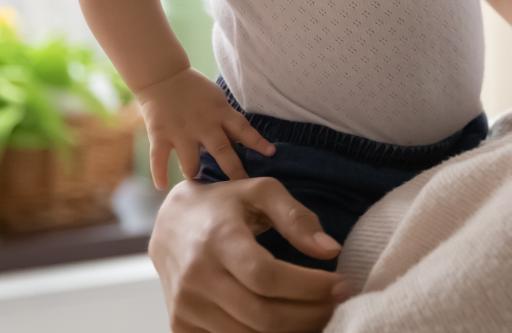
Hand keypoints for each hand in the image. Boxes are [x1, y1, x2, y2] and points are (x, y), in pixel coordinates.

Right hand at [136, 67, 273, 186]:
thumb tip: (242, 145)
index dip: (258, 141)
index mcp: (220, 114)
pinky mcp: (160, 135)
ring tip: (199, 187)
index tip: (271, 154)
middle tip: (241, 187)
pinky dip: (159, 173)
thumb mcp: (217, 101)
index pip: (244, 129)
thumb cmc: (195, 90)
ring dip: (195, 174)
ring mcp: (181, 132)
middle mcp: (203, 125)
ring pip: (191, 162)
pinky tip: (162, 187)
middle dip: (233, 171)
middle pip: (222, 151)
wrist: (163, 76)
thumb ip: (227, 123)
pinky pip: (159, 158)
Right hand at [151, 177, 351, 332]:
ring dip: (293, 330)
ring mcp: (185, 306)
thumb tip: (330, 250)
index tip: (341, 285)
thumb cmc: (225, 205)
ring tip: (320, 313)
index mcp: (218, 239)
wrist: (170, 224)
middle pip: (262, 314)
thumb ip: (297, 217)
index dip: (309, 286)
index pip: (267, 276)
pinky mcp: (181, 326)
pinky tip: (290, 324)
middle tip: (339, 304)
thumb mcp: (262, 193)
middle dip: (310, 314)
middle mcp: (196, 276)